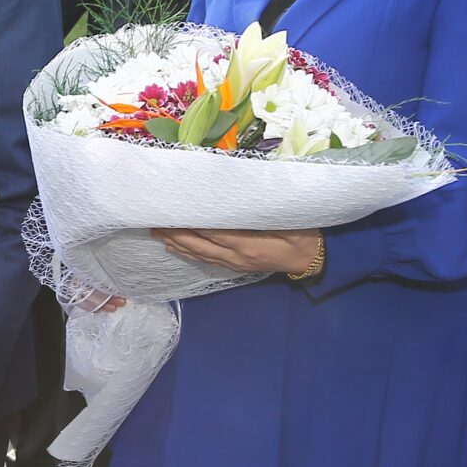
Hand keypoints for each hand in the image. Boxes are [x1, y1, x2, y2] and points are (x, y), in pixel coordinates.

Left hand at [152, 227, 322, 276]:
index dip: (190, 224)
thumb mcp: (283, 219)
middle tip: (155, 222)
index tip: (173, 212)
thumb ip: (257, 211)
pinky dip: (189, 253)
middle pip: (198, 245)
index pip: (211, 232)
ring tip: (158, 234)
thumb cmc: (300, 233)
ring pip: (199, 254)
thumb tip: (231, 199)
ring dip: (177, 244)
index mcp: (247, 243)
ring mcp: (235, 263)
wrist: (311, 259)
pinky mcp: (236, 267)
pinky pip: (207, 260)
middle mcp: (236, 256)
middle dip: (175, 234)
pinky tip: (177, 248)